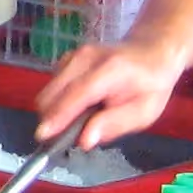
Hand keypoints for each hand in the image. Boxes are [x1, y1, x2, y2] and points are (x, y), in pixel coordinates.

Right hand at [35, 37, 180, 147]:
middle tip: (73, 134)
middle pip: (53, 93)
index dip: (59, 116)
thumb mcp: (144, 113)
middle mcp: (85, 58)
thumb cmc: (149, 86)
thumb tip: (84, 140)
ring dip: (57, 112)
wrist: (149, 52)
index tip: (43, 136)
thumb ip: (114, 125)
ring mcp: (72, 56)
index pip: (77, 94)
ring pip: (48, 93)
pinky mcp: (65, 59)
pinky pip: (52, 88)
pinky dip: (59, 103)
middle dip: (55, 119)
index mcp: (110, 70)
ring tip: (83, 118)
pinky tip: (80, 105)